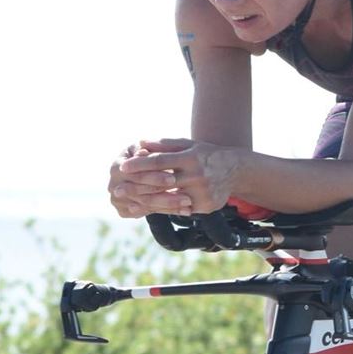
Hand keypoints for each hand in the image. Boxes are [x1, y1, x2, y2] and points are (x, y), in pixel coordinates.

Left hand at [107, 138, 243, 218]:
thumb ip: (164, 145)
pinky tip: (148, 210)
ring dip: (147, 202)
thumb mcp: (188, 145)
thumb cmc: (206, 155)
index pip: (160, 161)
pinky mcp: (207, 206)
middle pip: (162, 183)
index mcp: (191, 157)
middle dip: (137, 186)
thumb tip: (139, 143)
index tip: (123, 167)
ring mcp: (203, 192)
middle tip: (117, 189)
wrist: (236, 170)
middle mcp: (197, 175)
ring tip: (128, 202)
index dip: (140, 164)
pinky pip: (181, 210)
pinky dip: (164, 210)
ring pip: (169, 200)